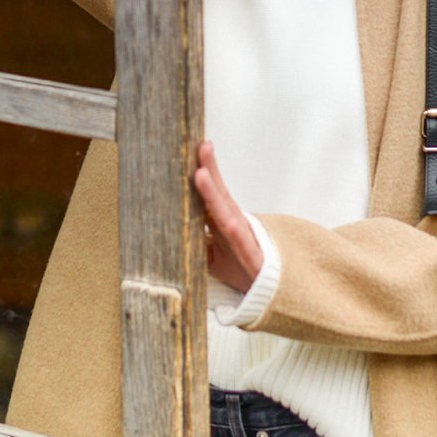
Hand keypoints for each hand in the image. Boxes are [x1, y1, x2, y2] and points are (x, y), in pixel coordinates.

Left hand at [193, 141, 262, 294]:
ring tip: (201, 176)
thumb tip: (169, 226)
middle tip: (201, 147)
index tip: (195, 145)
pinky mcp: (253, 259)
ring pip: (228, 214)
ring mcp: (244, 240)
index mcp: (224, 220)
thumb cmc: (238, 266)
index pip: (213, 191)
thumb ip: (196, 237)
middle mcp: (235, 224)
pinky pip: (244, 246)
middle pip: (220, 194)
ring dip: (214, 195)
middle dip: (209, 170)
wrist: (266, 291)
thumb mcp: (210, 253)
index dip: (205, 169)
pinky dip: (238, 234)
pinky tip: (230, 224)